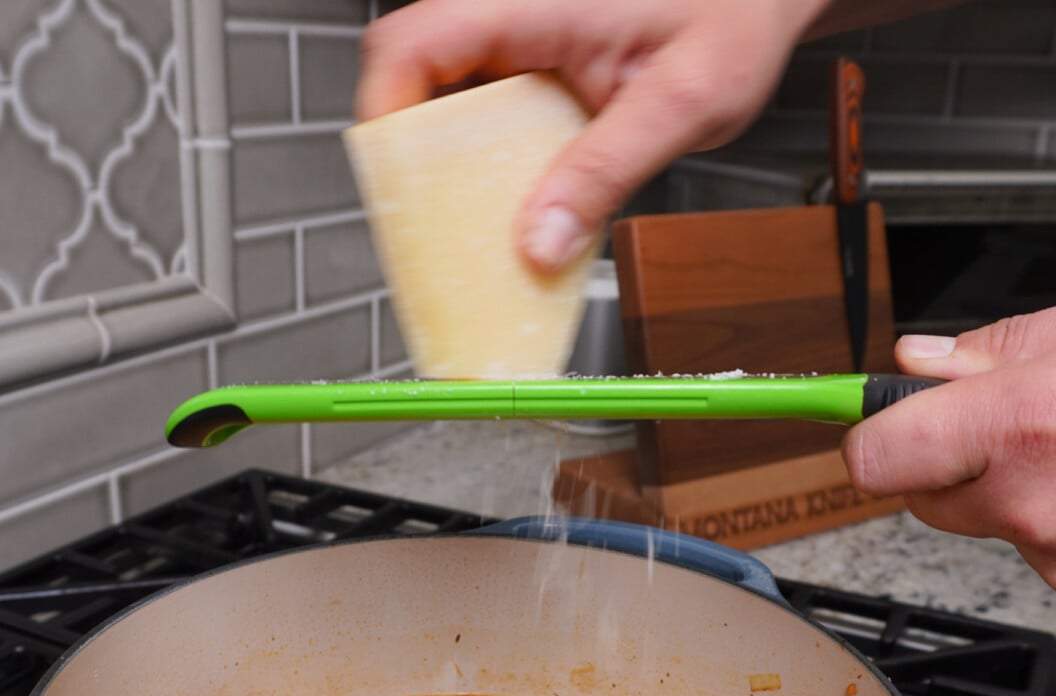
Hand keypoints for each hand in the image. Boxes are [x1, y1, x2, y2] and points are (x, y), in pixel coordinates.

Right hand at [356, 0, 828, 271]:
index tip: (396, 184)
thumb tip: (539, 244)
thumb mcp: (684, 103)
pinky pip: (487, 109)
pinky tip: (518, 198)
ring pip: (446, 97)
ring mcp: (522, 33)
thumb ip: (608, 173)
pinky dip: (491, 160)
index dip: (385, 113)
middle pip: (418, 77)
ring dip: (454, 163)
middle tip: (440, 221)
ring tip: (480, 219)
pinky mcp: (535, 59)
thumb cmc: (738, 14)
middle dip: (417, 156)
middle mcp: (517, 9)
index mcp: (537, 1)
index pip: (414, 44)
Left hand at [841, 309, 1055, 587]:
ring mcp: (1052, 551)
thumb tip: (917, 361)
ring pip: (984, 524)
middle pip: (923, 498)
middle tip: (1011, 428)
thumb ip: (994, 349)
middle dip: (954, 463)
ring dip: (1011, 493)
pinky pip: (1034, 548)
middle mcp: (1028, 500)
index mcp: (1018, 424)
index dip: (871, 437)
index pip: (873, 457)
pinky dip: (1053, 519)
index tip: (863, 426)